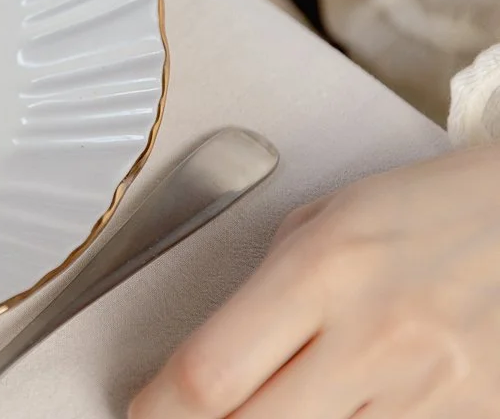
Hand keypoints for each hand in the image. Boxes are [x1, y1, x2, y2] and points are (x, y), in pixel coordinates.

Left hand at [130, 143, 499, 417]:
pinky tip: (336, 406)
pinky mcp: (473, 417)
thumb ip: (266, 286)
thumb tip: (208, 359)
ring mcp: (430, 389)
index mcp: (321, 270)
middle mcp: (374, 336)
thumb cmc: (432, 210)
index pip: (208, 373)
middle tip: (197, 417)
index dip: (158, 408)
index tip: (142, 409)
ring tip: (272, 401)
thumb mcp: (329, 218)